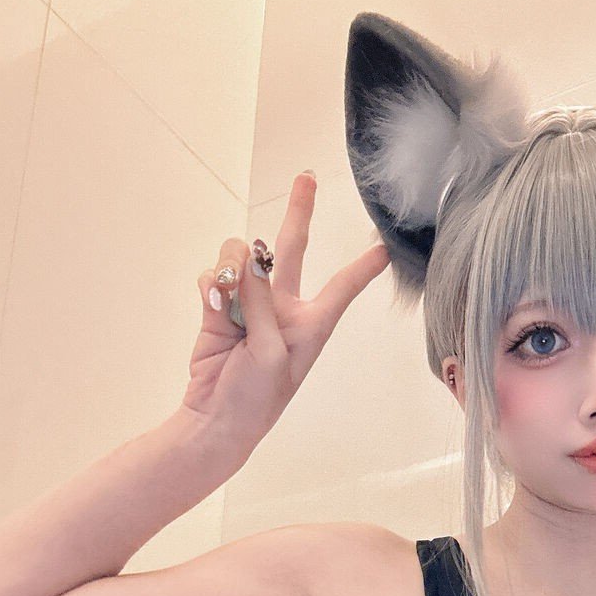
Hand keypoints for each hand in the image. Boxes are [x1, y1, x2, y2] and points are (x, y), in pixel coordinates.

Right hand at [180, 172, 391, 463]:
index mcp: (311, 323)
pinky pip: (213, 277)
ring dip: (232, 267)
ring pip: (242, 256)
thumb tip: (243, 259)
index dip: (362, 267)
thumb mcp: (270, 352)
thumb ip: (260, 301)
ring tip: (229, 301)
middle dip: (299, 212)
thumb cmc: (256, 397)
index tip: (384, 247)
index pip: (342, 287)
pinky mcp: (220, 306)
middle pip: (293, 248)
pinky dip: (211, 287)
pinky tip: (213, 308)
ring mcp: (250, 302)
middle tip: (306, 178)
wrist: (215, 418)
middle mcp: (283, 306)